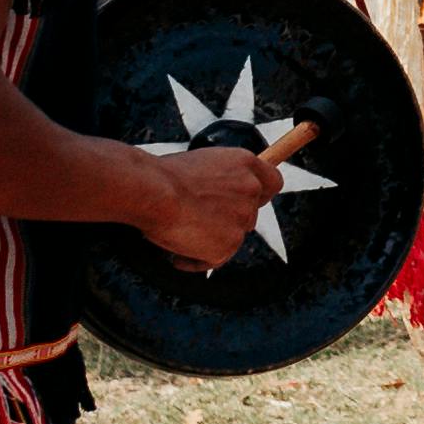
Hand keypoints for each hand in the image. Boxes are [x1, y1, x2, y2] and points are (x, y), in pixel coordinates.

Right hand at [134, 143, 285, 268]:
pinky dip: (195, 261)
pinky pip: (214, 260)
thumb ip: (221, 179)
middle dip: (226, 221)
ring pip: (231, 238)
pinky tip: (176, 256)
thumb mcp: (202, 164)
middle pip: (249, 215)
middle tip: (196, 221)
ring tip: (177, 235)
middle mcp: (250, 189)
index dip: (259, 195)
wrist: (151, 191)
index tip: (245, 203)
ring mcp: (242, 218)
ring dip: (209, 240)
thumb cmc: (163, 176)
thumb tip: (219, 197)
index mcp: (244, 163)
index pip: (272, 182)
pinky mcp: (229, 245)